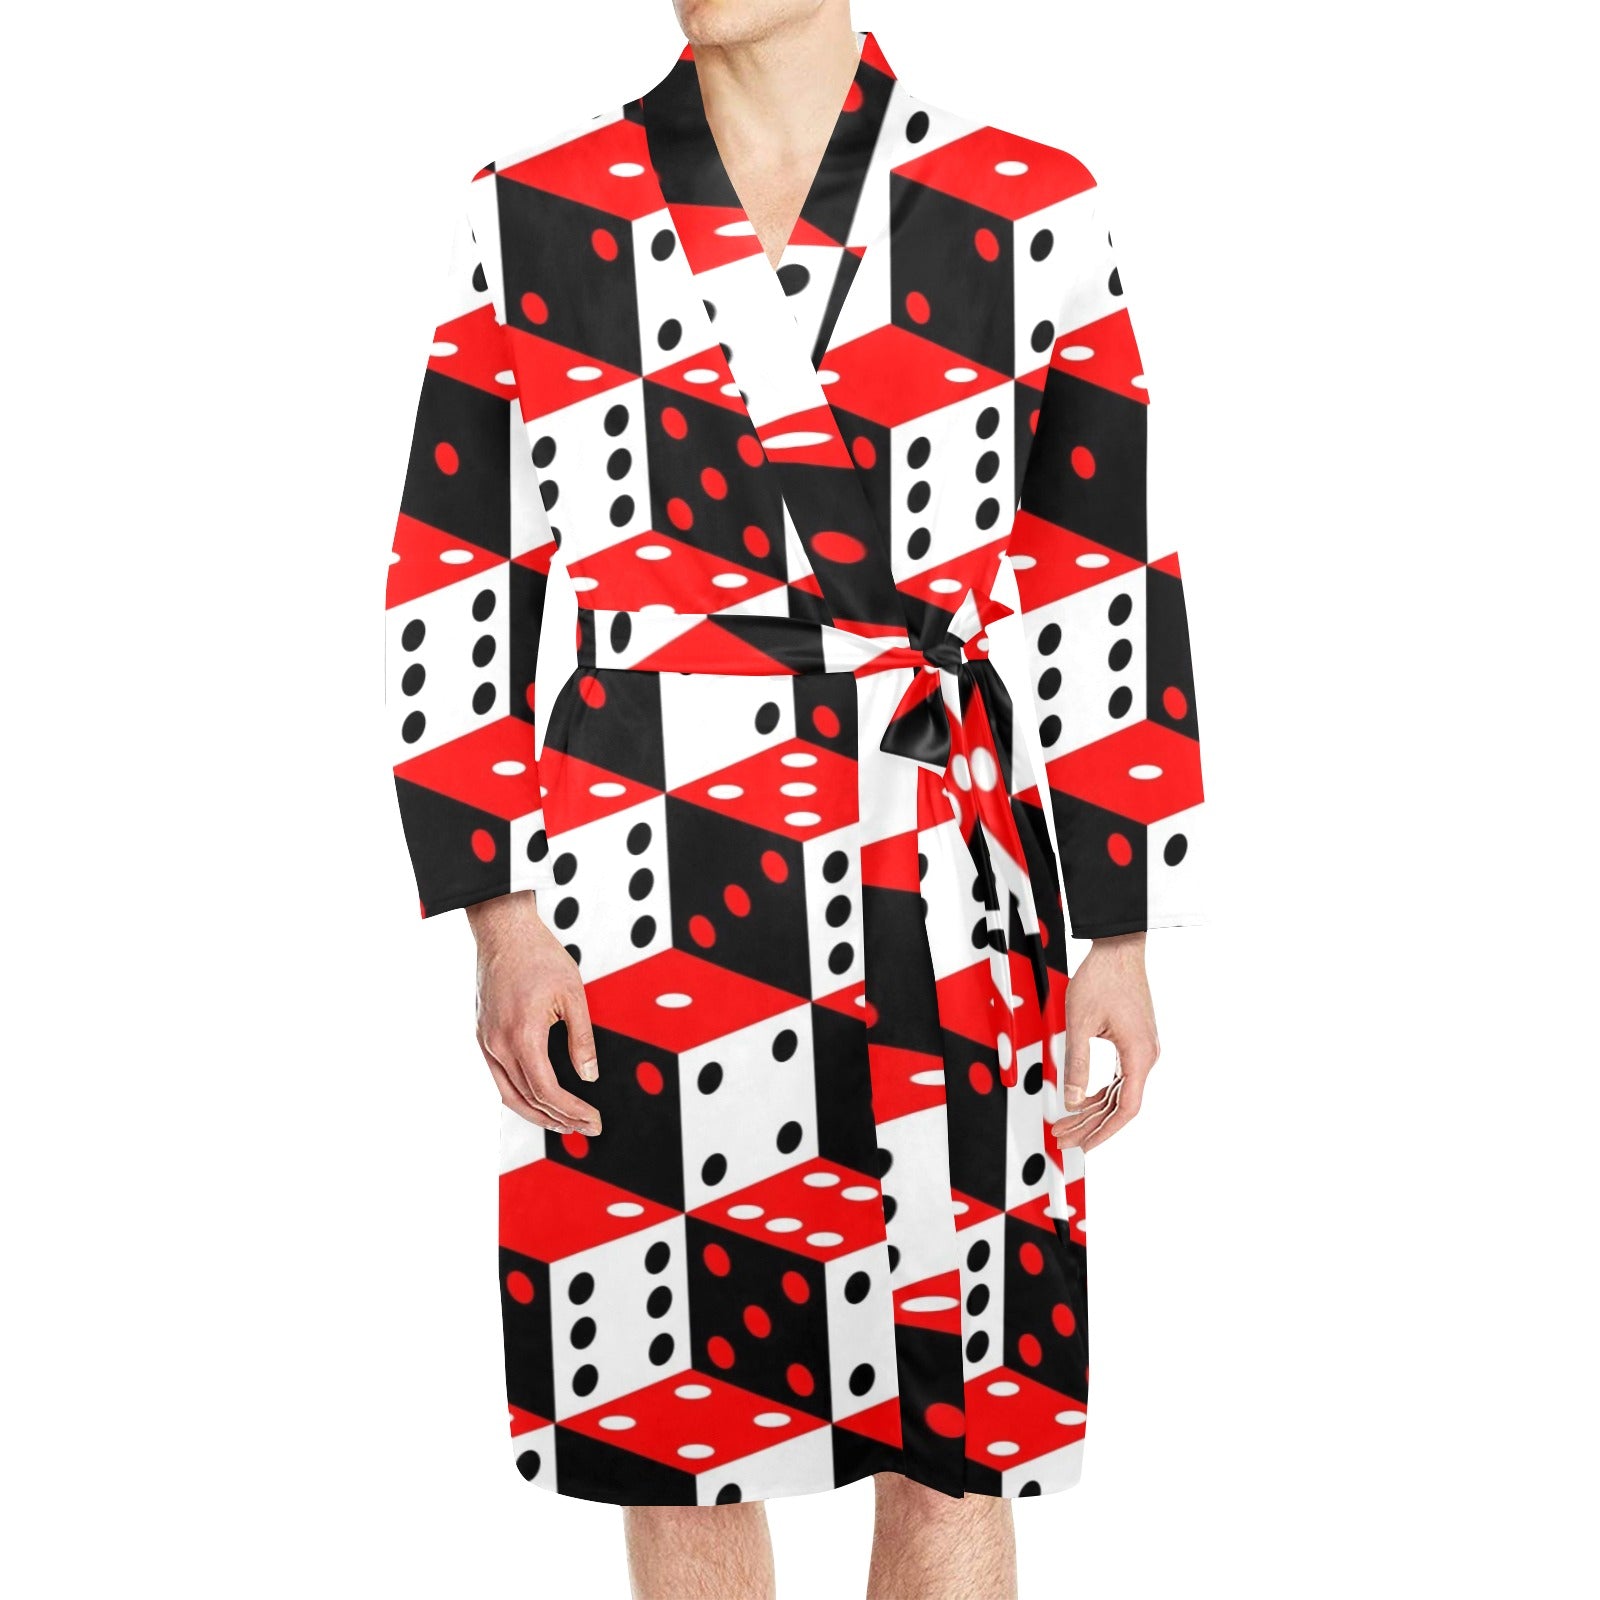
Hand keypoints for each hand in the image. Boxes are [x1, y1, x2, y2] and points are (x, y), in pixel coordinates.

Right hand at [465, 891, 601, 1133]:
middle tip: (585, 1129)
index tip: (593, 1120)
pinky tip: (536, 1098)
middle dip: (558, 1119)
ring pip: (508, 1093)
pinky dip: (518, 1094)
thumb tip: (589, 1075)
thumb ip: (582, 1039)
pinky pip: (498, 1076)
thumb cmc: (539, 955)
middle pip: (527, 1099)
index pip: (547, 1091)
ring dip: (536, 1114)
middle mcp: (498, 1043)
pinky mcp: (482, 1034)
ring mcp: (485, 1040)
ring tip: (563, 1124)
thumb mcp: (573, 995)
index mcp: (522, 1035)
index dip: (572, 1111)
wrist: (503, 931)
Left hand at [1052, 932, 1158, 1152]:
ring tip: (1065, 1125)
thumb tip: (1072, 1101)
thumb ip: (1076, 1063)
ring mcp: (1142, 1050)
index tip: (1085, 1146)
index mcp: (1138, 1055)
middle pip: (1119, 1105)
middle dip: (1090, 1125)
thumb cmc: (1102, 978)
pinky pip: (1119, 1077)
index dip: (1104, 1132)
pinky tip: (1082, 1102)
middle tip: (1063, 1140)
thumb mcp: (1080, 1022)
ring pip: (1118, 1092)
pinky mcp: (1135, 1042)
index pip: (1126, 1109)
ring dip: (1092, 1110)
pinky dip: (1099, 1092)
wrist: (1118, 948)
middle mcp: (1146, 1056)